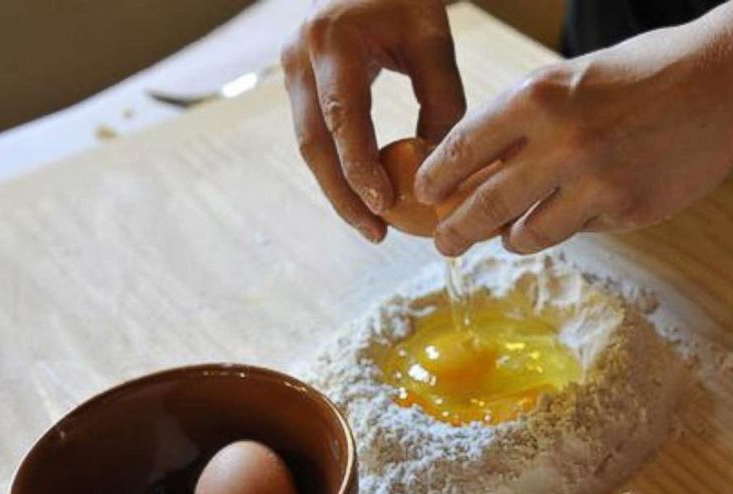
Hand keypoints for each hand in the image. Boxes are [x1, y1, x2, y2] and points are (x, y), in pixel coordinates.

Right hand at [281, 0, 464, 242]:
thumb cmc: (406, 0)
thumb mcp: (432, 40)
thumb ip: (440, 100)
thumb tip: (438, 166)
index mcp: (332, 42)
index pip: (342, 116)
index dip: (359, 167)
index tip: (384, 206)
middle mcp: (300, 57)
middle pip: (314, 143)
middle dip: (343, 195)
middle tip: (376, 232)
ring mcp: (292, 71)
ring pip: (308, 147)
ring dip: (338, 190)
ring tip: (372, 225)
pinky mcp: (297, 84)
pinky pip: (314, 137)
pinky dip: (337, 170)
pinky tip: (363, 196)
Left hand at [416, 25, 732, 255]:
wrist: (727, 79)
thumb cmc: (643, 74)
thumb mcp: (570, 80)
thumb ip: (524, 123)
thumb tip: (477, 171)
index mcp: (538, 98)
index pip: (463, 148)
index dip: (436, 178)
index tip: (424, 195)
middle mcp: (561, 142)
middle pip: (484, 206)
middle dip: (455, 232)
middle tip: (445, 243)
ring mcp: (596, 182)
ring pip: (527, 235)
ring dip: (512, 238)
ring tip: (509, 234)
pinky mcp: (628, 211)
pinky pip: (578, 232)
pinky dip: (569, 226)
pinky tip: (579, 209)